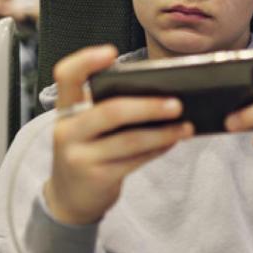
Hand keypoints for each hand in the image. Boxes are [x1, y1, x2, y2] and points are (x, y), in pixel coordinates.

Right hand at [44, 45, 193, 224]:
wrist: (70, 199)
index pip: (67, 76)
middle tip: (178, 103)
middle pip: (111, 111)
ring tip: (187, 126)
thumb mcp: (88, 128)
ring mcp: (80, 156)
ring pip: (129, 139)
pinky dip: (158, 148)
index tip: (112, 52)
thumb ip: (109, 109)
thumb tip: (161, 93)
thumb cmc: (90, 152)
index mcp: (66, 110)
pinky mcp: (97, 177)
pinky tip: (174, 141)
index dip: (86, 61)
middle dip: (148, 106)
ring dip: (163, 132)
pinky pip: (136, 160)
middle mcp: (68, 130)